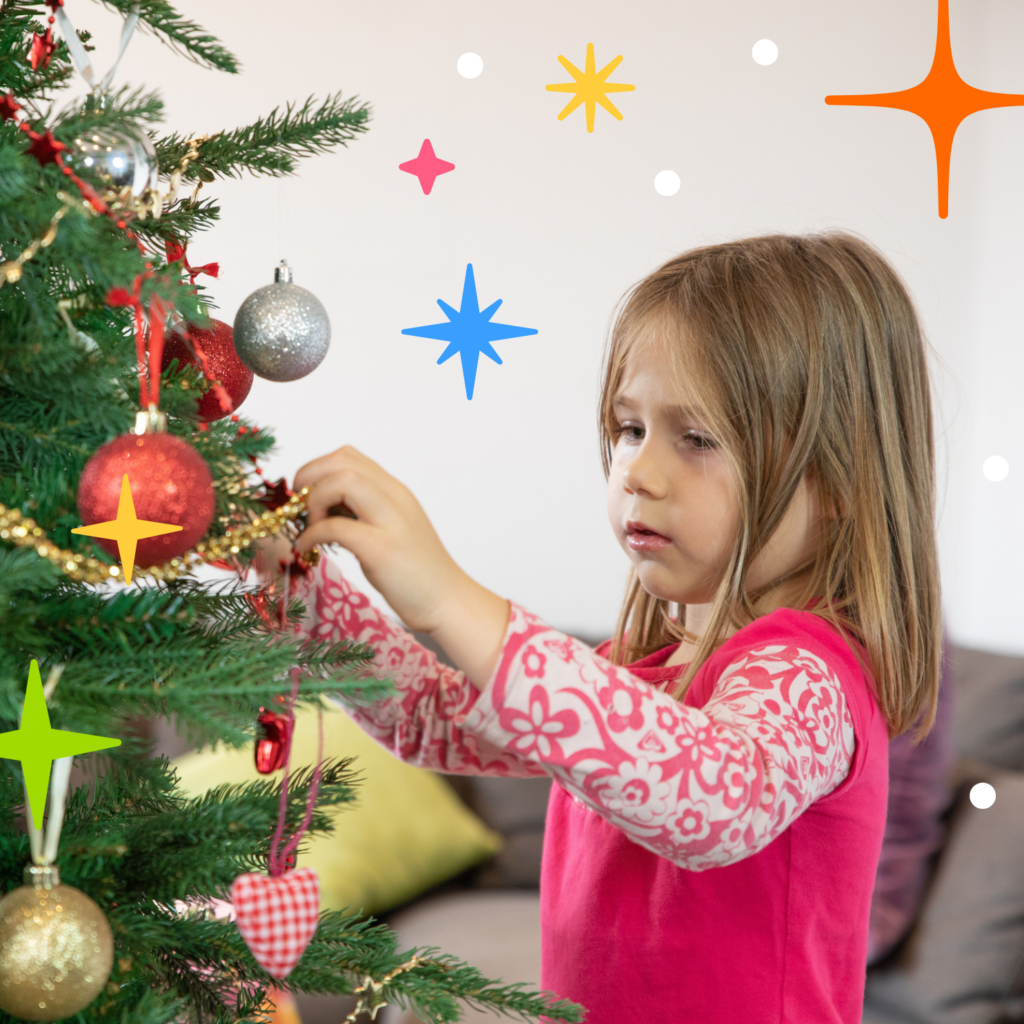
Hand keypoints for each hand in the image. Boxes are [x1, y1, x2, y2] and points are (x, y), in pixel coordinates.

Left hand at [292, 446, 469, 634]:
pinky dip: (311, 534)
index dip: (317, 470)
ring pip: (342, 481)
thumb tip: (322, 506)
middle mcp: (395, 498)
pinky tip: (308, 548)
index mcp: (395, 492)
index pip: (349, 456)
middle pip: (342, 460)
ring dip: (314, 501)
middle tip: (302, 509)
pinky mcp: (382, 549)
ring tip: (311, 527)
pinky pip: (335, 526)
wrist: (448, 601)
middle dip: (309, 478)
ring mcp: (390, 522)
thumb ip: (364, 512)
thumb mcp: (391, 529)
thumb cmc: (417, 572)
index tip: (308, 498)